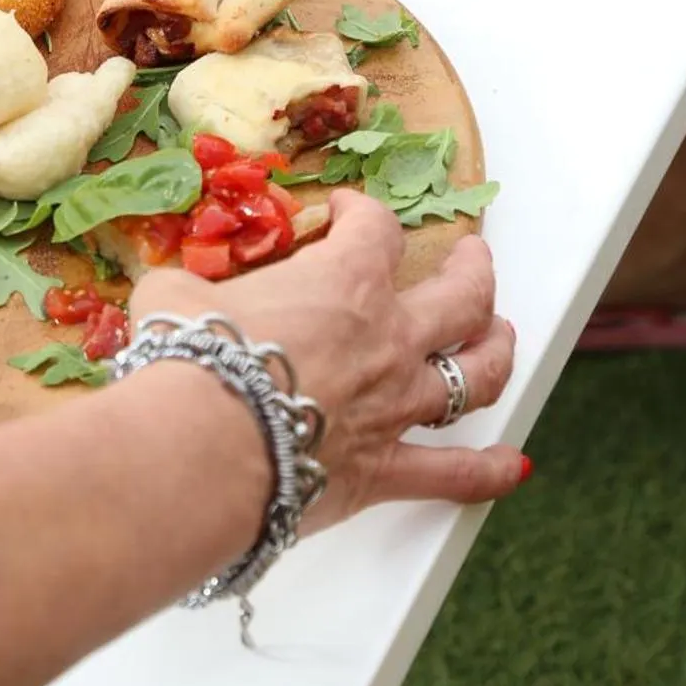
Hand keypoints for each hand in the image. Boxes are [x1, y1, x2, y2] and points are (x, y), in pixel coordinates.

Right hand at [130, 191, 521, 526]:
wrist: (201, 448)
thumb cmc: (189, 356)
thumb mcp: (174, 296)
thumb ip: (191, 289)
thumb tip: (173, 293)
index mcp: (343, 281)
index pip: (375, 229)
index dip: (363, 212)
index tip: (347, 212)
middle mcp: (387, 337)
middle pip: (459, 296)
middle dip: (474, 271)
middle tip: (473, 259)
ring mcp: (395, 406)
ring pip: (475, 375)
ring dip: (496, 353)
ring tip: (503, 337)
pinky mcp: (384, 471)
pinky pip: (453, 474)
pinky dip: (486, 471)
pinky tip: (512, 466)